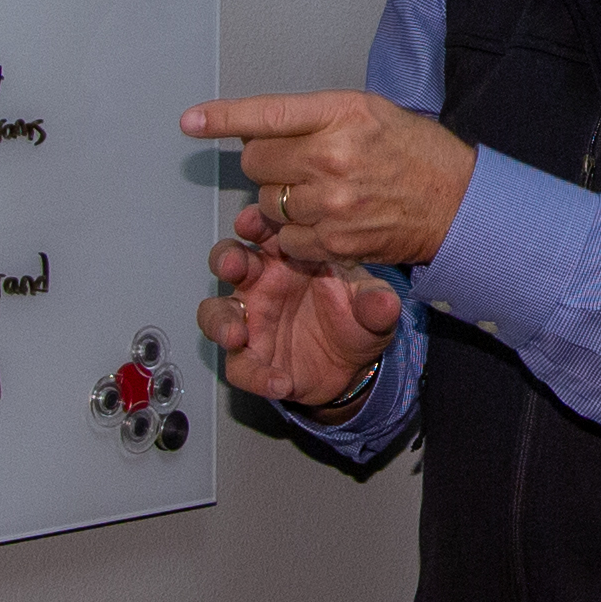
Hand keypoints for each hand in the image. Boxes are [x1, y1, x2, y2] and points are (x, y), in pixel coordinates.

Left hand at [180, 90, 476, 271]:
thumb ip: (314, 117)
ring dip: (281, 200)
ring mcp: (331, 203)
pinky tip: (326, 220)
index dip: (222, 118)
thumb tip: (257, 127)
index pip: (267, 115)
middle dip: (267, 164)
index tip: (191, 121)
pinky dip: (296, 232)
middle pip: (255, 163)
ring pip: (266, 203)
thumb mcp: (368, 111)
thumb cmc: (413, 152)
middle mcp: (332, 157)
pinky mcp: (333, 241)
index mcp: (340, 115)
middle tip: (299, 164)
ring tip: (320, 193)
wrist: (455, 202)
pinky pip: (285, 237)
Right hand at [200, 209, 400, 405]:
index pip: (264, 230)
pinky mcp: (251, 358)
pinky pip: (240, 365)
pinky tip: (279, 381)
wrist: (354, 364)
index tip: (253, 220)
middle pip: (228, 261)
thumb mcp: (373, 308)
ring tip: (236, 334)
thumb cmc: (354, 317)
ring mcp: (252, 320)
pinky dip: (255, 374)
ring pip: (216, 312)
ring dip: (220, 320)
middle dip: (226, 260)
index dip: (254, 222)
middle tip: (233, 266)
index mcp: (288, 257)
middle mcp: (262, 283)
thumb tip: (384, 302)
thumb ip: (375, 303)